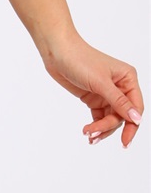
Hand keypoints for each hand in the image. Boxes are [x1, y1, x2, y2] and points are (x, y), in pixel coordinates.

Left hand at [41, 33, 143, 147]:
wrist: (56, 51)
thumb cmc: (79, 59)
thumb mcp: (100, 82)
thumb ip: (119, 102)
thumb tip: (136, 118)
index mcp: (127, 78)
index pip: (136, 107)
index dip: (132, 125)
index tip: (124, 141)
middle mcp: (120, 86)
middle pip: (122, 116)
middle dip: (109, 126)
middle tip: (94, 134)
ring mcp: (106, 93)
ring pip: (110, 118)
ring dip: (101, 128)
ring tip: (89, 134)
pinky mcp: (94, 97)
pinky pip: (100, 117)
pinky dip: (95, 125)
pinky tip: (88, 132)